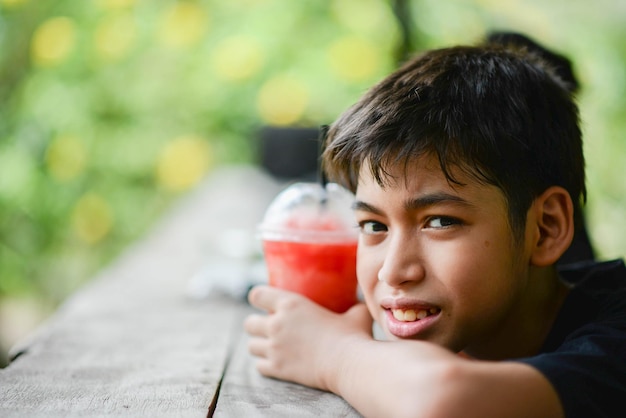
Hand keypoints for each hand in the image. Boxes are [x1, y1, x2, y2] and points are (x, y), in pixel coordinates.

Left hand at [244, 285, 372, 390]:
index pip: (257, 295)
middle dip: (255, 325)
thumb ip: (354, 304)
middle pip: (248, 323)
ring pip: (251, 346)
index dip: (258, 297)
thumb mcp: (355, 313)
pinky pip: (259, 366)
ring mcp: (274, 348)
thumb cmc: (353, 336)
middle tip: (268, 327)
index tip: (263, 301)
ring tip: (271, 346)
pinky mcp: (277, 368)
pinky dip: (265, 365)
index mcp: (290, 304)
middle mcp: (277, 324)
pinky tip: (276, 363)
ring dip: (259, 345)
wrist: (349, 364)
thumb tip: (362, 301)